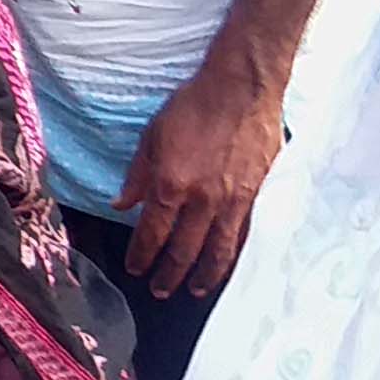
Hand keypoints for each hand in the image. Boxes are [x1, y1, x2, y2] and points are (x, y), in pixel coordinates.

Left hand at [115, 58, 285, 297]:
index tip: (135, 268)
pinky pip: (245, 235)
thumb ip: (137, 175)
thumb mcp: (153, 136)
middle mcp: (202, 200)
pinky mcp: (258, 195)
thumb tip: (121, 205)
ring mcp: (233, 200)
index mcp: (171, 184)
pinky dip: (235, 256)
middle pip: (183, 250)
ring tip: (193, 290)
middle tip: (160, 290)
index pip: (152, 233)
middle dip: (169, 274)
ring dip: (203, 275)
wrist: (242, 88)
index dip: (142, 255)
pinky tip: (228, 265)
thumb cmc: (193, 106)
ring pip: (218, 250)